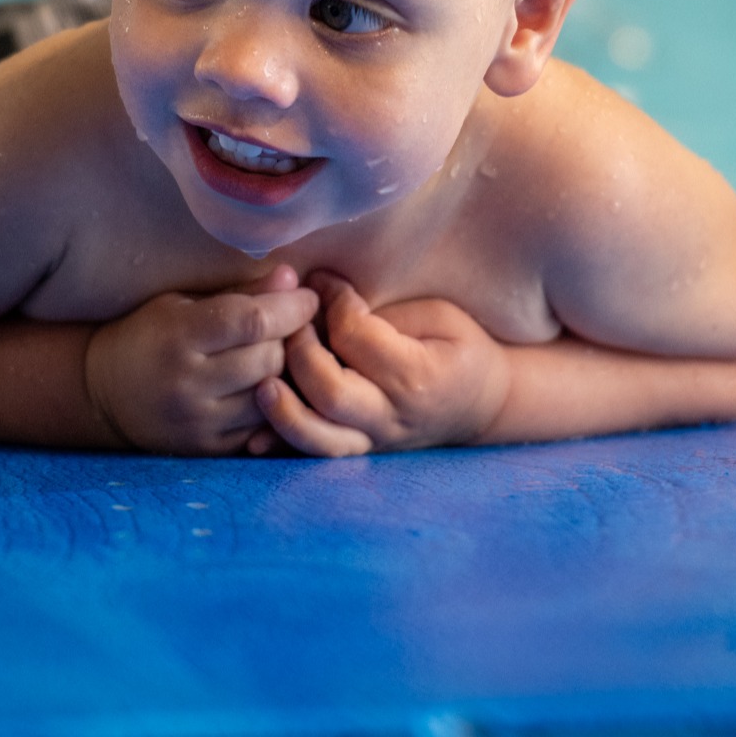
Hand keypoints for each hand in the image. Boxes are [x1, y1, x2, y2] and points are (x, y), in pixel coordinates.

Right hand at [83, 265, 316, 454]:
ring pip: (272, 397)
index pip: (252, 321)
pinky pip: (262, 429)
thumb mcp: (184, 302)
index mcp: (179, 337)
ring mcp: (198, 423)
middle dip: (290, 338)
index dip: (291, 307)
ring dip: (285, 373)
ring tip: (282, 354)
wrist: (105, 393)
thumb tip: (292, 278)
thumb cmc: (150, 333)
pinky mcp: (208, 450)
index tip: (307, 296)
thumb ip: (241, 293)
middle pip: (268, 359)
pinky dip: (275, 406)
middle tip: (294, 325)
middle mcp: (188, 384)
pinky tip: (270, 386)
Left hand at [254, 271, 509, 455]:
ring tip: (261, 382)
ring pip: (318, 439)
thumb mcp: (437, 316)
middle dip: (298, 349)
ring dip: (282, 410)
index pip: (355, 336)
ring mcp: (374, 441)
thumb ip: (383, 313)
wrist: (484, 403)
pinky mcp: (359, 452)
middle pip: (328, 391)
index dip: (331, 301)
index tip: (322, 280)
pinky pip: (314, 457)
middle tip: (288, 318)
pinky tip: (250, 434)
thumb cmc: (461, 348)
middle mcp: (392, 416)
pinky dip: (282, 445)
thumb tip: (322, 292)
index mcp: (417, 375)